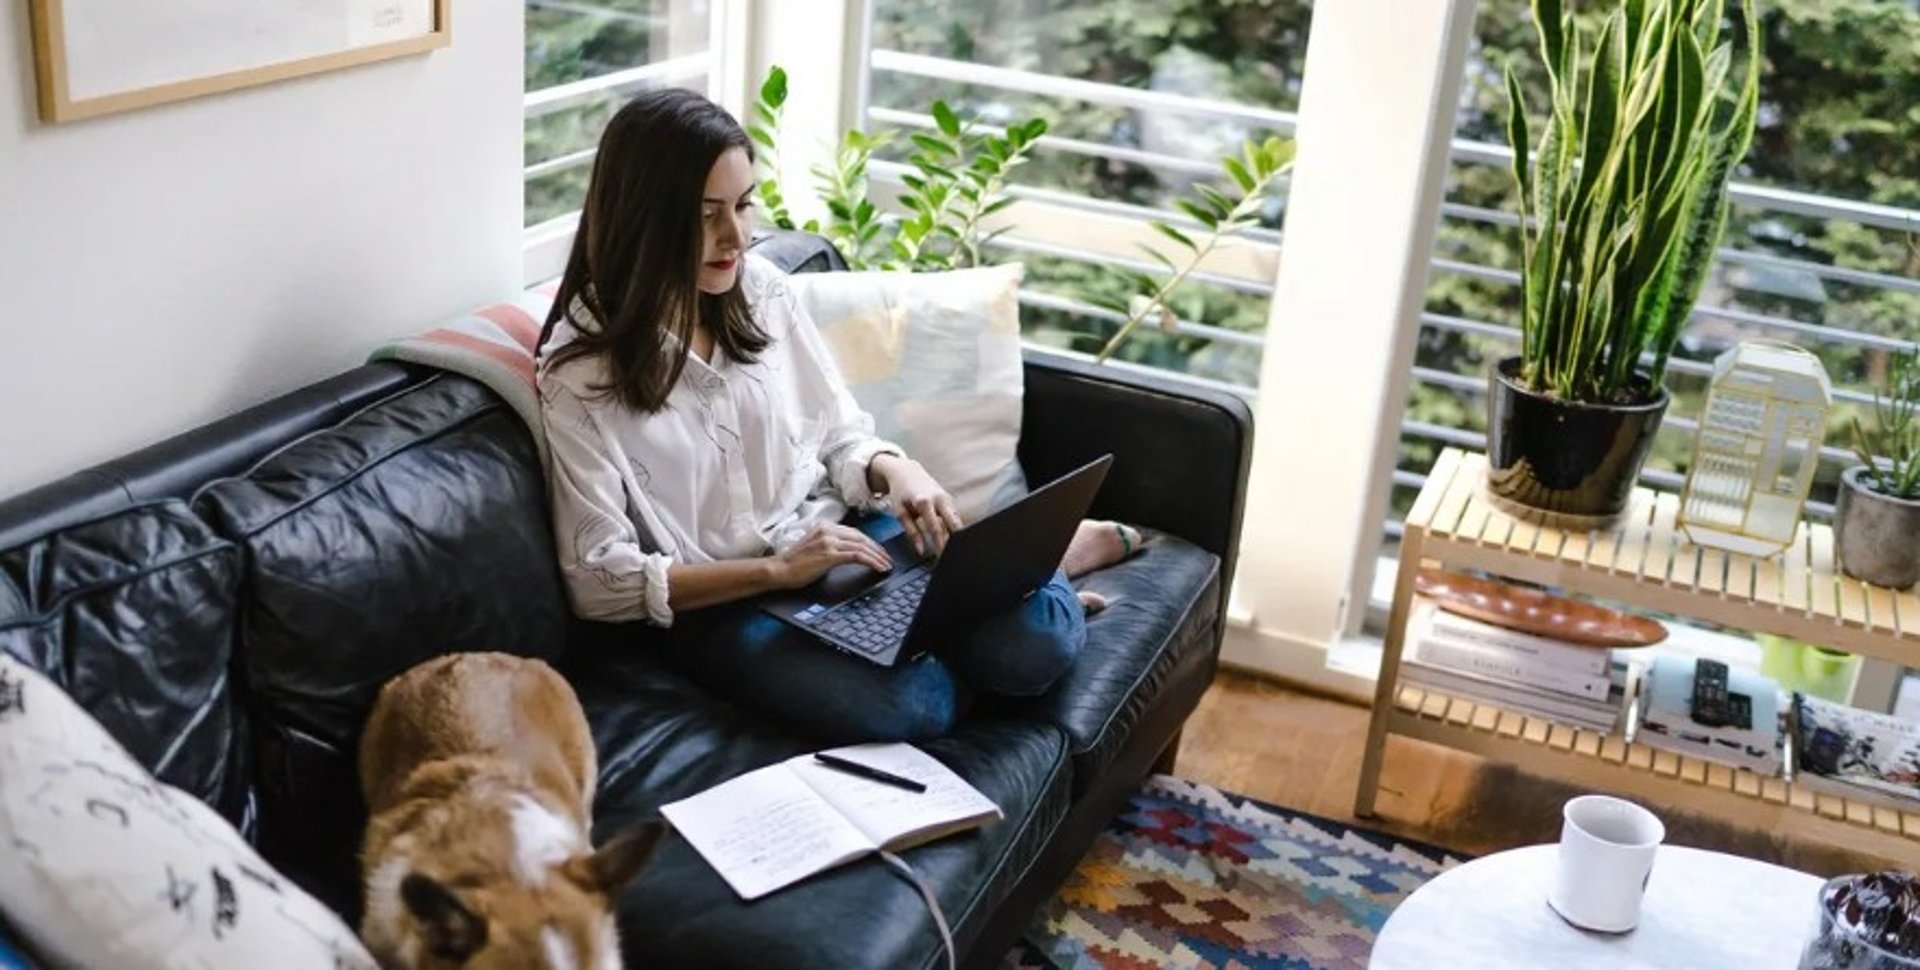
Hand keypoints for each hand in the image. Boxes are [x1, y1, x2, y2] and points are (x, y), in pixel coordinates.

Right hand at [772, 524, 892, 588]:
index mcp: (825, 526)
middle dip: (877, 549)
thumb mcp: (814, 547)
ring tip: (886, 565)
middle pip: (861, 537)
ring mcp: (829, 541)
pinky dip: (871, 561)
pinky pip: (858, 556)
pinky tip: (878, 568)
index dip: (870, 542)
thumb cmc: (793, 563)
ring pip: (862, 546)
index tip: (878, 551)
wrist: (779, 570)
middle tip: (887, 559)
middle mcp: (828, 530)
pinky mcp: (830, 554)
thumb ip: (830, 545)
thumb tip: (847, 553)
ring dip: (877, 556)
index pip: (854, 532)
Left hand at [871, 454, 962, 555]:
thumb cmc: (901, 493)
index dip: (940, 546)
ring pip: (958, 521)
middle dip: (956, 542)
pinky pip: (955, 517)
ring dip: (957, 536)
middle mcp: (939, 499)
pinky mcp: (950, 499)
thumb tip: (921, 550)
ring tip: (955, 551)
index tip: (941, 559)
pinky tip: (953, 540)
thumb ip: (911, 532)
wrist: (906, 472)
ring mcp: (947, 498)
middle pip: (954, 524)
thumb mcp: (900, 512)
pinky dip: (955, 529)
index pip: (936, 529)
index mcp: (924, 502)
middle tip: (954, 556)